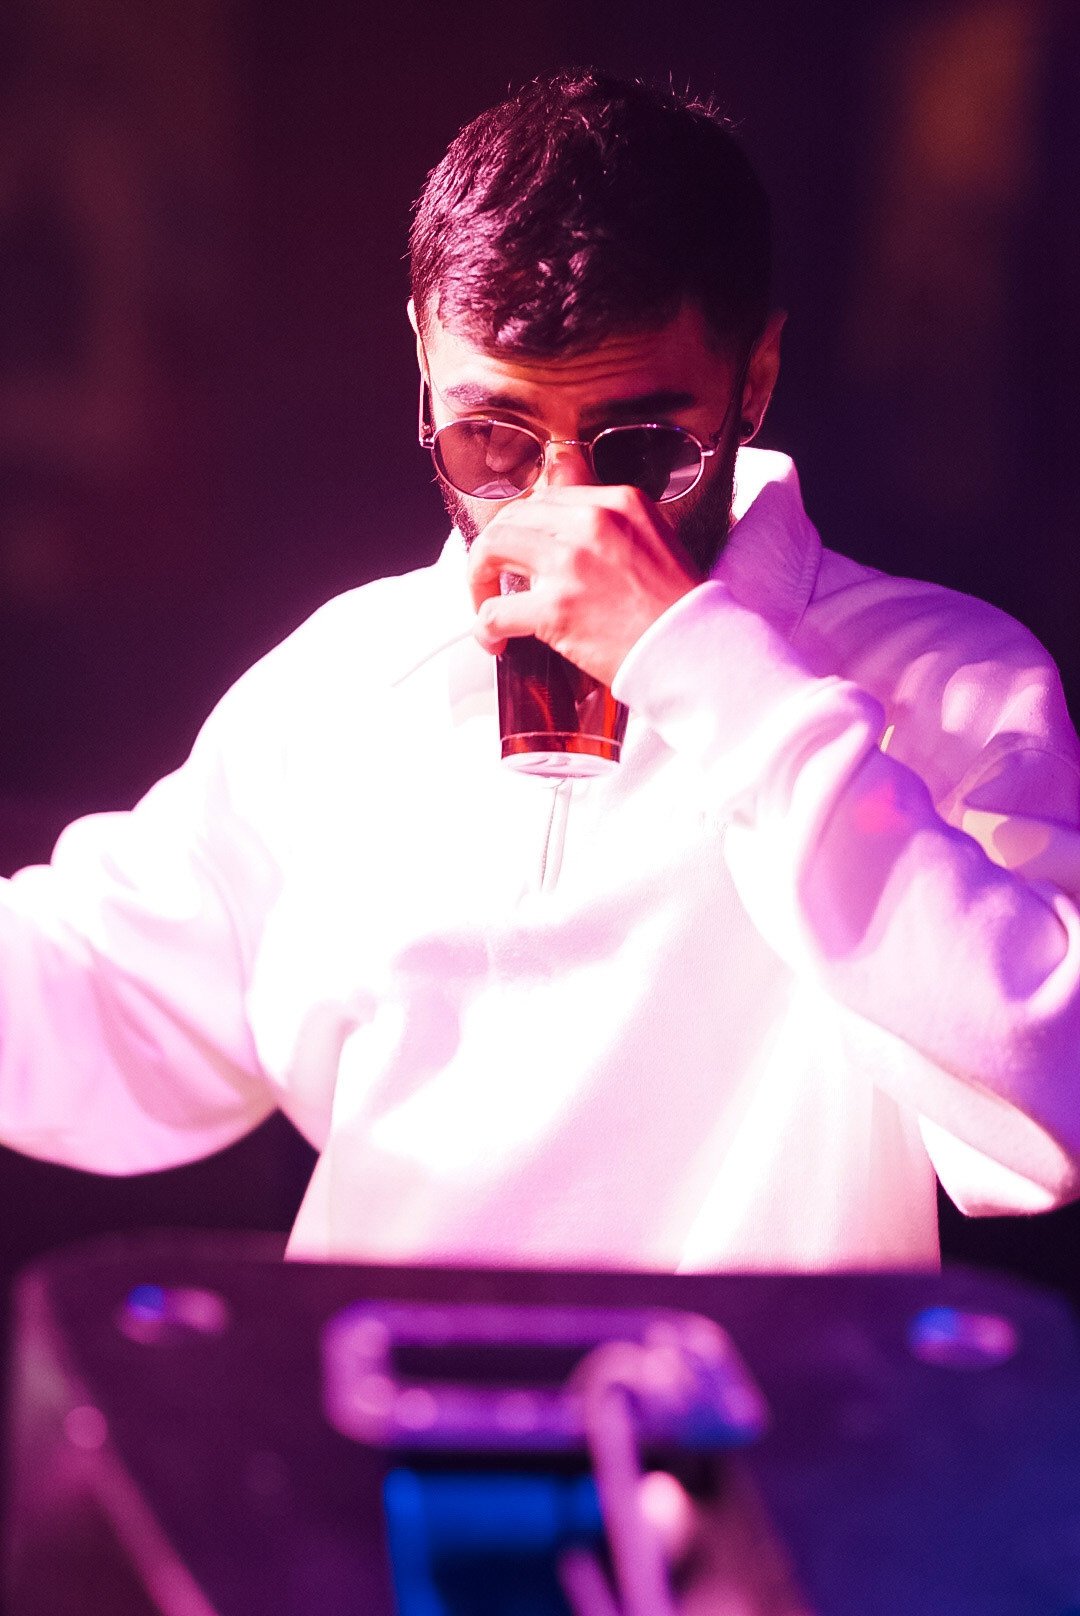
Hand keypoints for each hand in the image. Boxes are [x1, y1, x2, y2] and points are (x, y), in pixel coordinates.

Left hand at [467, 484, 702, 685]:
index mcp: (618, 502)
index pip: (545, 497)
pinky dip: (484, 628)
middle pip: (512, 518)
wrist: (695, 652)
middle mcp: (592, 523)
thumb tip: (563, 496)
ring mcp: (571, 564)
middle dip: (492, 550)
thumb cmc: (678, 608)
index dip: (522, 525)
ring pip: (491, 550)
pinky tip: (495, 642)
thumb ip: (609, 520)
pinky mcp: (556, 609)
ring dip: (478, 581)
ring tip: (485, 605)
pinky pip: (494, 610)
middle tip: (492, 579)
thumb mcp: (653, 538)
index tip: (520, 553)